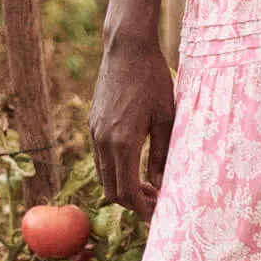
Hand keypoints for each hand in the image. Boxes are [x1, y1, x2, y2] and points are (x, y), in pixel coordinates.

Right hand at [91, 37, 177, 218]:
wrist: (127, 49)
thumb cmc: (152, 80)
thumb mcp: (166, 119)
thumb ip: (162, 156)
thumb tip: (160, 185)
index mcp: (122, 143)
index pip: (126, 192)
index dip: (143, 208)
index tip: (160, 211)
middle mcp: (103, 141)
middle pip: (111, 189)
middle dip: (133, 202)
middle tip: (156, 201)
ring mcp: (95, 132)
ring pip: (104, 174)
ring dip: (123, 186)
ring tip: (148, 185)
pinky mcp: (93, 123)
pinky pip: (101, 157)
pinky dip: (116, 169)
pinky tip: (135, 163)